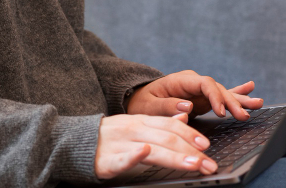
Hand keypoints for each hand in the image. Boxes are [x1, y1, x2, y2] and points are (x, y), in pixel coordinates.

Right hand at [94, 111, 218, 178]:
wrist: (76, 142)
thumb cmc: (110, 137)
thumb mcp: (135, 125)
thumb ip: (159, 124)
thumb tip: (184, 120)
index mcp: (140, 121)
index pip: (170, 125)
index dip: (190, 134)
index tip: (207, 145)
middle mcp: (132, 130)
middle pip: (166, 138)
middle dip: (191, 151)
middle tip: (209, 164)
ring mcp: (120, 144)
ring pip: (151, 148)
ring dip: (174, 156)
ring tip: (193, 164)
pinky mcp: (106, 160)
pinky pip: (121, 158)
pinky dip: (133, 155)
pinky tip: (145, 153)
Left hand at [125, 70, 263, 120]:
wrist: (139, 100)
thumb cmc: (142, 103)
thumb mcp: (148, 105)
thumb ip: (167, 105)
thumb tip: (187, 106)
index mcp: (181, 80)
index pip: (204, 84)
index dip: (215, 97)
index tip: (222, 112)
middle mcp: (193, 82)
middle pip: (217, 89)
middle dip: (232, 102)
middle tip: (244, 115)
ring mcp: (199, 90)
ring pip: (223, 92)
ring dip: (240, 99)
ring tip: (258, 103)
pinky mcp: (202, 99)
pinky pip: (221, 96)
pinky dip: (237, 94)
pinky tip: (252, 89)